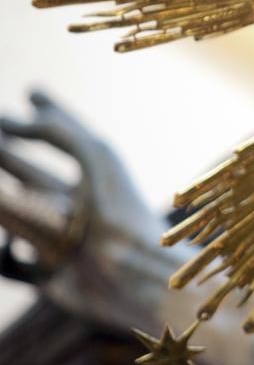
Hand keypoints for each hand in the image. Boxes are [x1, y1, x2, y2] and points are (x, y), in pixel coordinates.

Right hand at [0, 92, 173, 328]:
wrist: (129, 271)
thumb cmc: (119, 208)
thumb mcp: (92, 153)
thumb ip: (55, 130)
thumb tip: (11, 119)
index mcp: (95, 176)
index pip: (64, 138)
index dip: (48, 115)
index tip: (33, 92)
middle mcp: (77, 203)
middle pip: (31, 171)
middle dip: (8, 150)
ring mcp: (59, 235)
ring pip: (16, 207)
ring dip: (2, 185)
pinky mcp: (44, 268)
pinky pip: (13, 248)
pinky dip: (6, 228)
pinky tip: (6, 228)